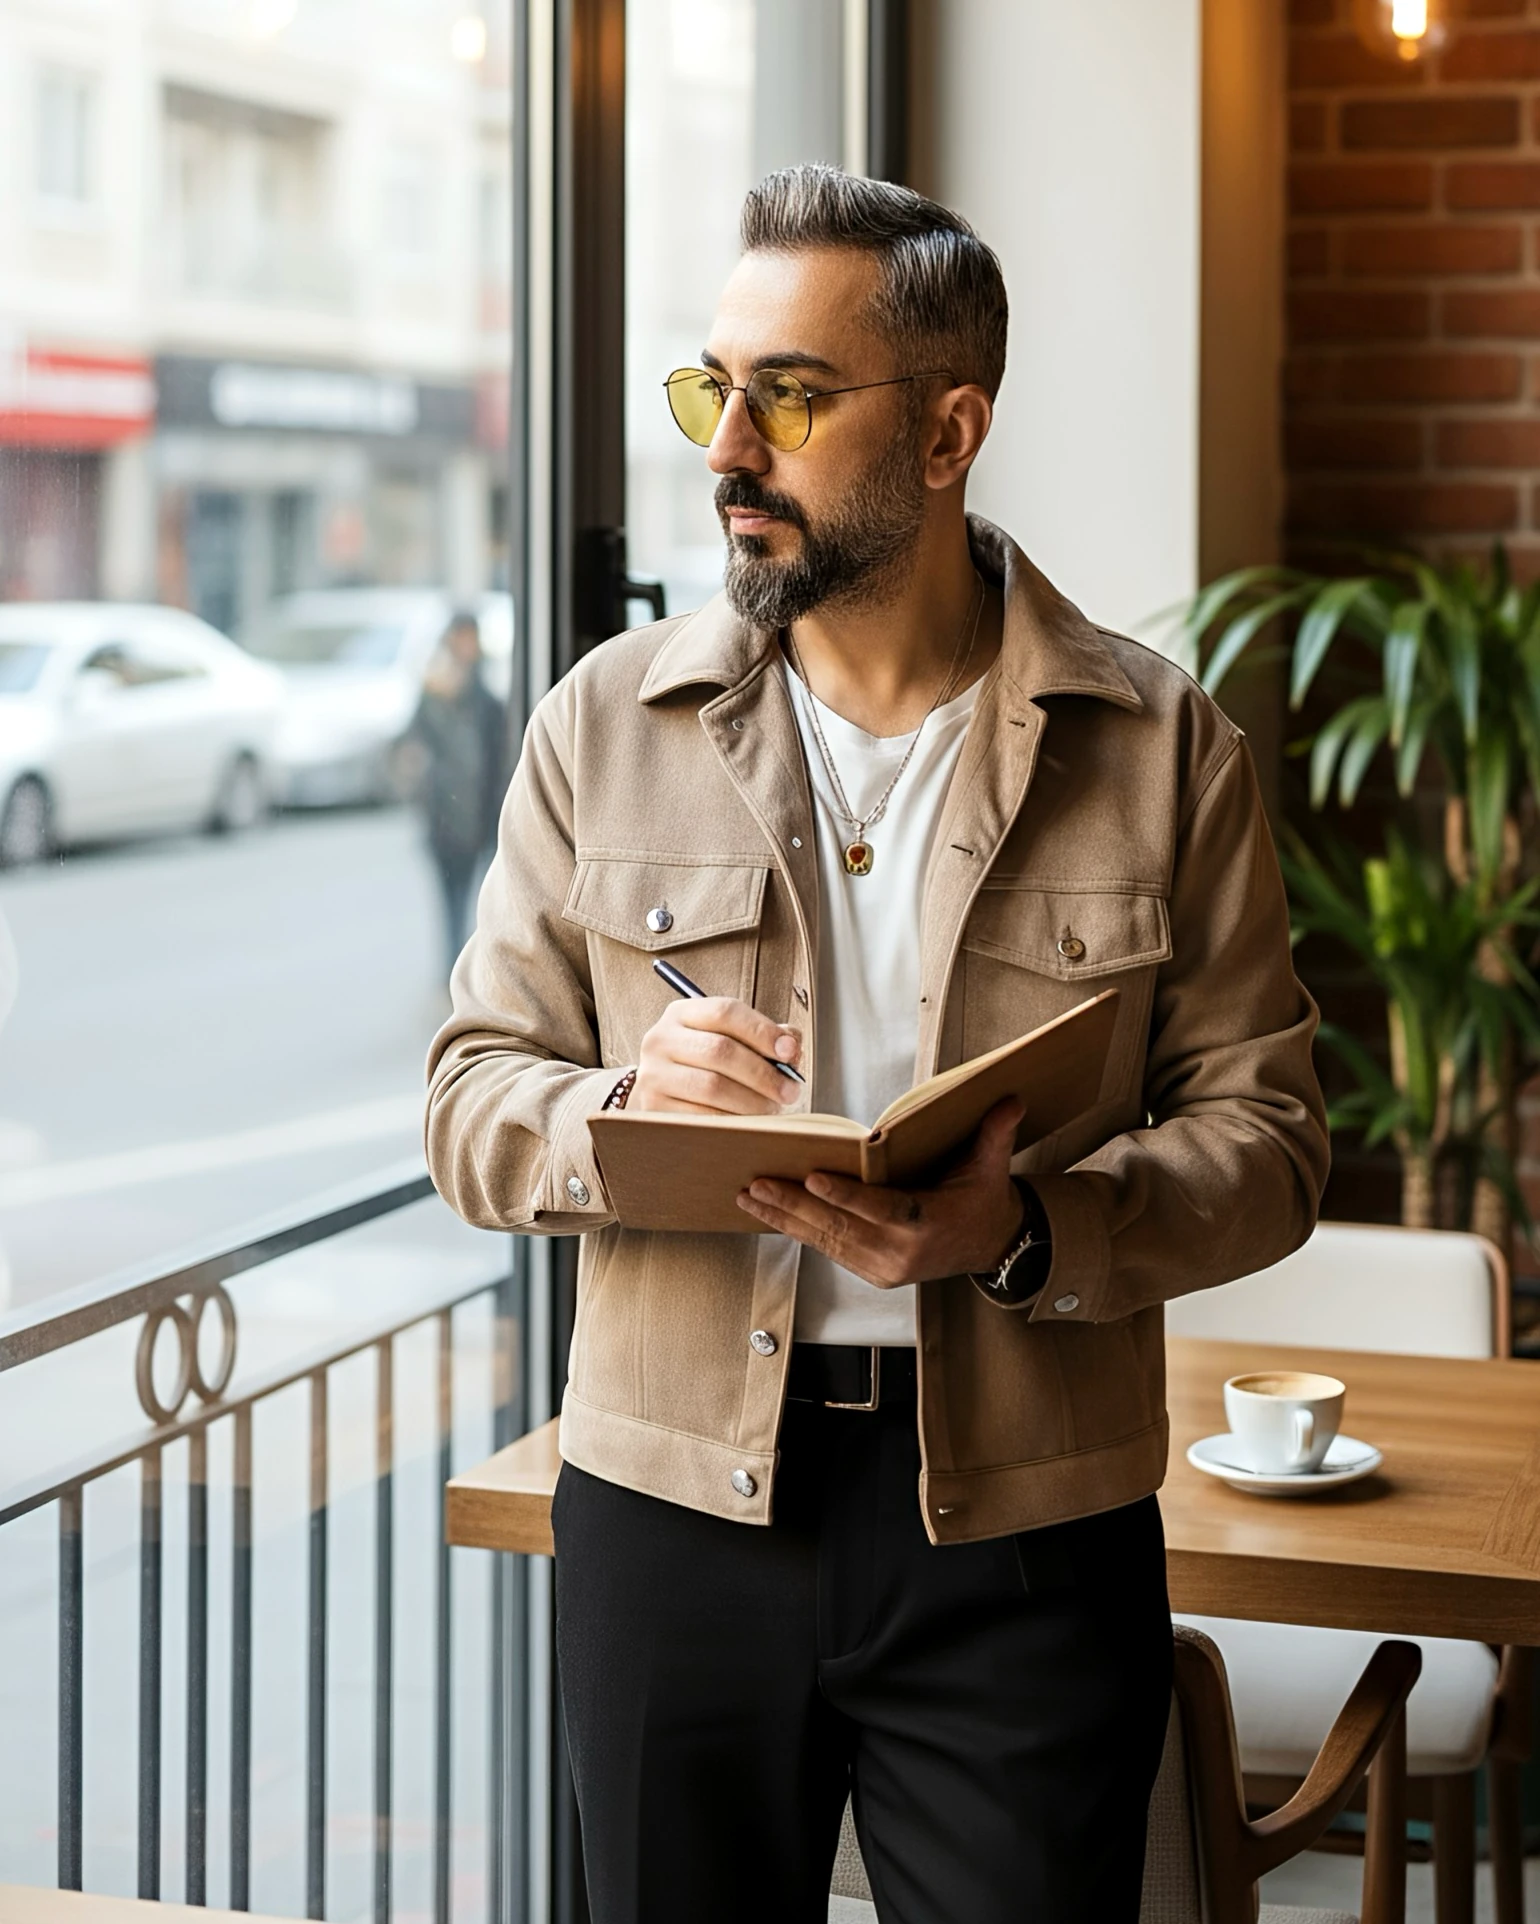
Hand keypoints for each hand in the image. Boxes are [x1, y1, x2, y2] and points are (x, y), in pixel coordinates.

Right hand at [631, 995, 802, 1115]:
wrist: (664, 1096)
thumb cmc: (705, 1066)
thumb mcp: (729, 1040)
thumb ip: (764, 1038)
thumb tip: (792, 1047)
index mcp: (682, 1014)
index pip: (725, 1011)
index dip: (763, 1031)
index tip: (790, 1052)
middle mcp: (661, 1040)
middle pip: (720, 1050)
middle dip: (763, 1073)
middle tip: (790, 1090)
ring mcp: (654, 1075)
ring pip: (712, 1087)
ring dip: (752, 1101)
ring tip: (772, 1108)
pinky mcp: (654, 1109)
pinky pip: (702, 1117)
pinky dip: (733, 1122)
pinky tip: (749, 1124)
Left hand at [736, 1098, 1026, 1285]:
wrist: (992, 1248)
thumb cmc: (985, 1203)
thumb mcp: (993, 1168)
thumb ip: (995, 1134)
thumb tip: (1009, 1100)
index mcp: (927, 1225)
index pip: (881, 1210)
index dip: (845, 1197)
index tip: (812, 1179)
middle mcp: (900, 1254)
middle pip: (840, 1228)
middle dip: (793, 1205)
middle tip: (759, 1184)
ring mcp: (883, 1268)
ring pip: (826, 1241)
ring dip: (784, 1219)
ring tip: (751, 1197)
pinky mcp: (872, 1272)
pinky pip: (829, 1250)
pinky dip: (798, 1230)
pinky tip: (772, 1213)